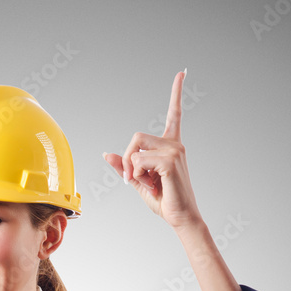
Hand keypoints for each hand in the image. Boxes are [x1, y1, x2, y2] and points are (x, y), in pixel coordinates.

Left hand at [103, 70, 202, 231]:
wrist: (181, 217)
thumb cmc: (165, 200)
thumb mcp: (139, 181)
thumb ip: (126, 166)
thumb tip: (108, 154)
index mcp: (171, 145)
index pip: (175, 114)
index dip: (177, 92)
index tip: (182, 73)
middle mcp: (174, 144)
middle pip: (137, 136)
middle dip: (127, 158)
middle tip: (130, 178)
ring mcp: (174, 151)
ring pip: (136, 148)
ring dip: (132, 169)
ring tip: (143, 184)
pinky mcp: (170, 161)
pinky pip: (140, 161)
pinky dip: (137, 175)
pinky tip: (150, 185)